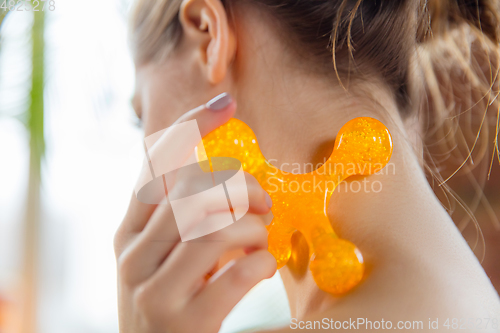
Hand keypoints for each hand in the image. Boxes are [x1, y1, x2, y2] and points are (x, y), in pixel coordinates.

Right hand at [114, 94, 275, 332]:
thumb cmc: (167, 304)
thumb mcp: (160, 257)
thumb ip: (179, 218)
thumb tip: (224, 177)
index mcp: (128, 233)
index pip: (155, 164)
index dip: (190, 128)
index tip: (225, 103)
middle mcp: (134, 257)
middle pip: (191, 191)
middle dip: (241, 188)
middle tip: (264, 205)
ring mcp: (154, 293)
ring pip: (212, 228)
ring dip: (251, 228)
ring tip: (261, 240)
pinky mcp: (185, 325)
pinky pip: (234, 275)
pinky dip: (260, 262)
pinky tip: (263, 266)